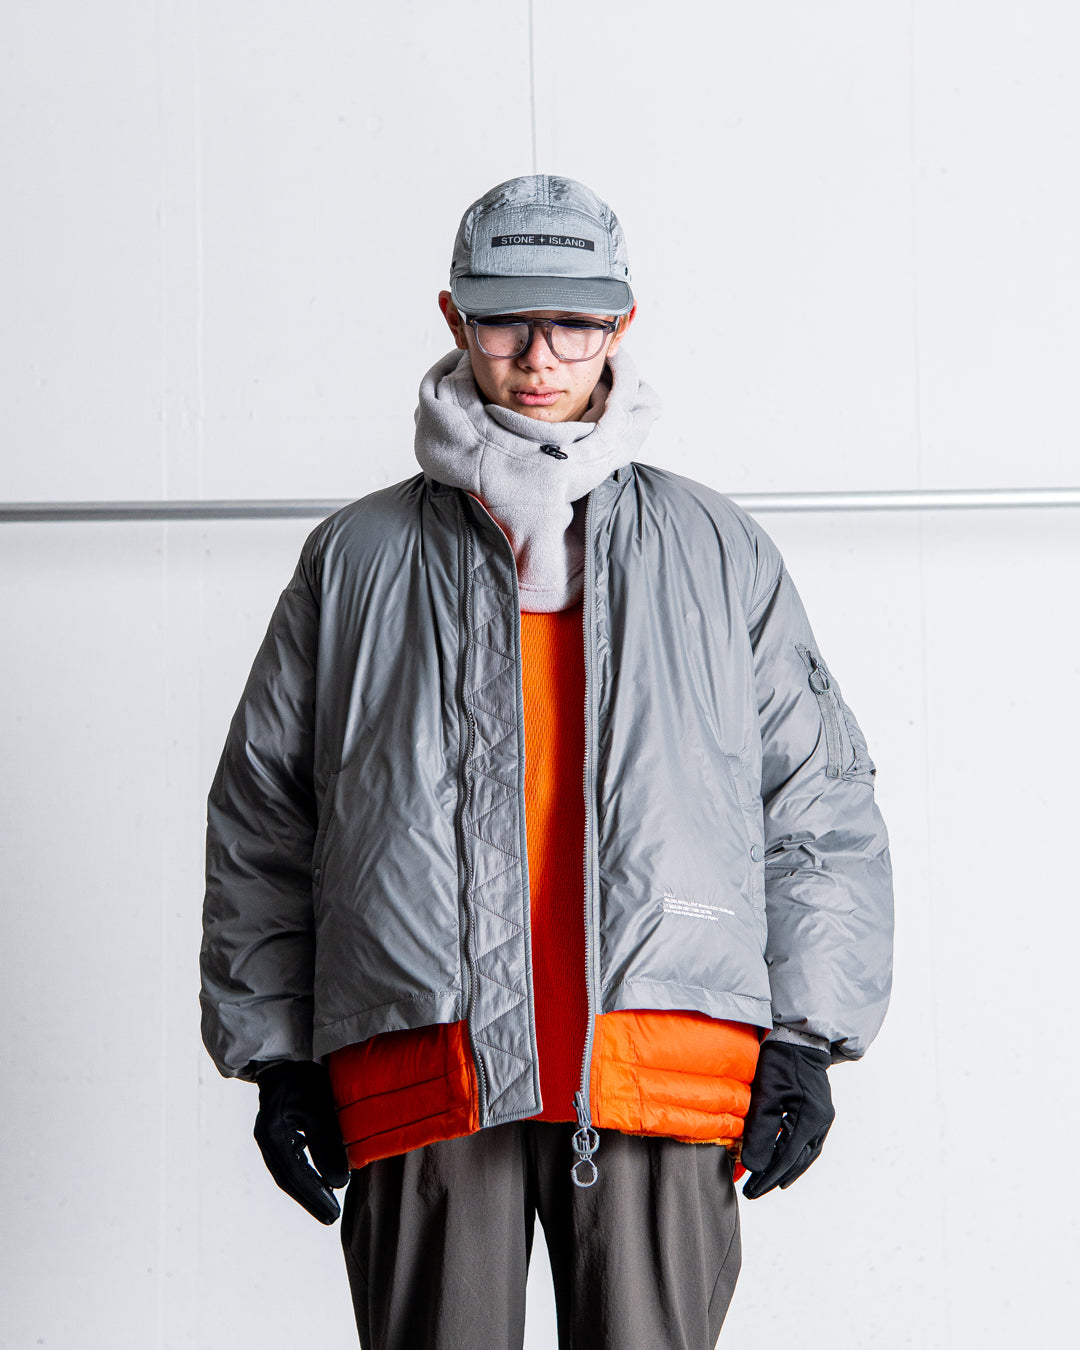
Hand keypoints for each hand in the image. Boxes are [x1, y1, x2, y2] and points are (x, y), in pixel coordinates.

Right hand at [253, 1061, 349, 1223]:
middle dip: (311, 1200)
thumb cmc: (302, 1079)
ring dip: (309, 1190)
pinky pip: (291, 1163)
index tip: (332, 1213)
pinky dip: (307, 1176)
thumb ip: (327, 1143)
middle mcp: (268, 1141)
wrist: (284, 1061)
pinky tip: (323, 1182)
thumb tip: (340, 1182)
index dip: (314, 1196)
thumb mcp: (319, 1107)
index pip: (295, 1175)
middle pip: (289, 1180)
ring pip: (289, 1174)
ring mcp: (271, 1139)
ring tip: (329, 1206)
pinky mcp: (277, 1136)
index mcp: (273, 1134)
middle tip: (332, 1218)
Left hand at [741, 1040, 833, 1199]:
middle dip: (776, 1177)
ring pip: (805, 1153)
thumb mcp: (766, 1096)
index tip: (751, 1190)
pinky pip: (808, 1142)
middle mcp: (821, 1121)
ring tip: (769, 1181)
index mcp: (810, 1119)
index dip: (768, 1177)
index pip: (787, 1158)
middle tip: (755, 1190)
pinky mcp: (818, 1110)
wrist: (798, 1038)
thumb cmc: (779, 1062)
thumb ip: (761, 1133)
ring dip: (787, 1169)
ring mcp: (822, 1116)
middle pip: (799, 1160)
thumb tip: (754, 1166)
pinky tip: (783, 1159)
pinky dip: (794, 1155)